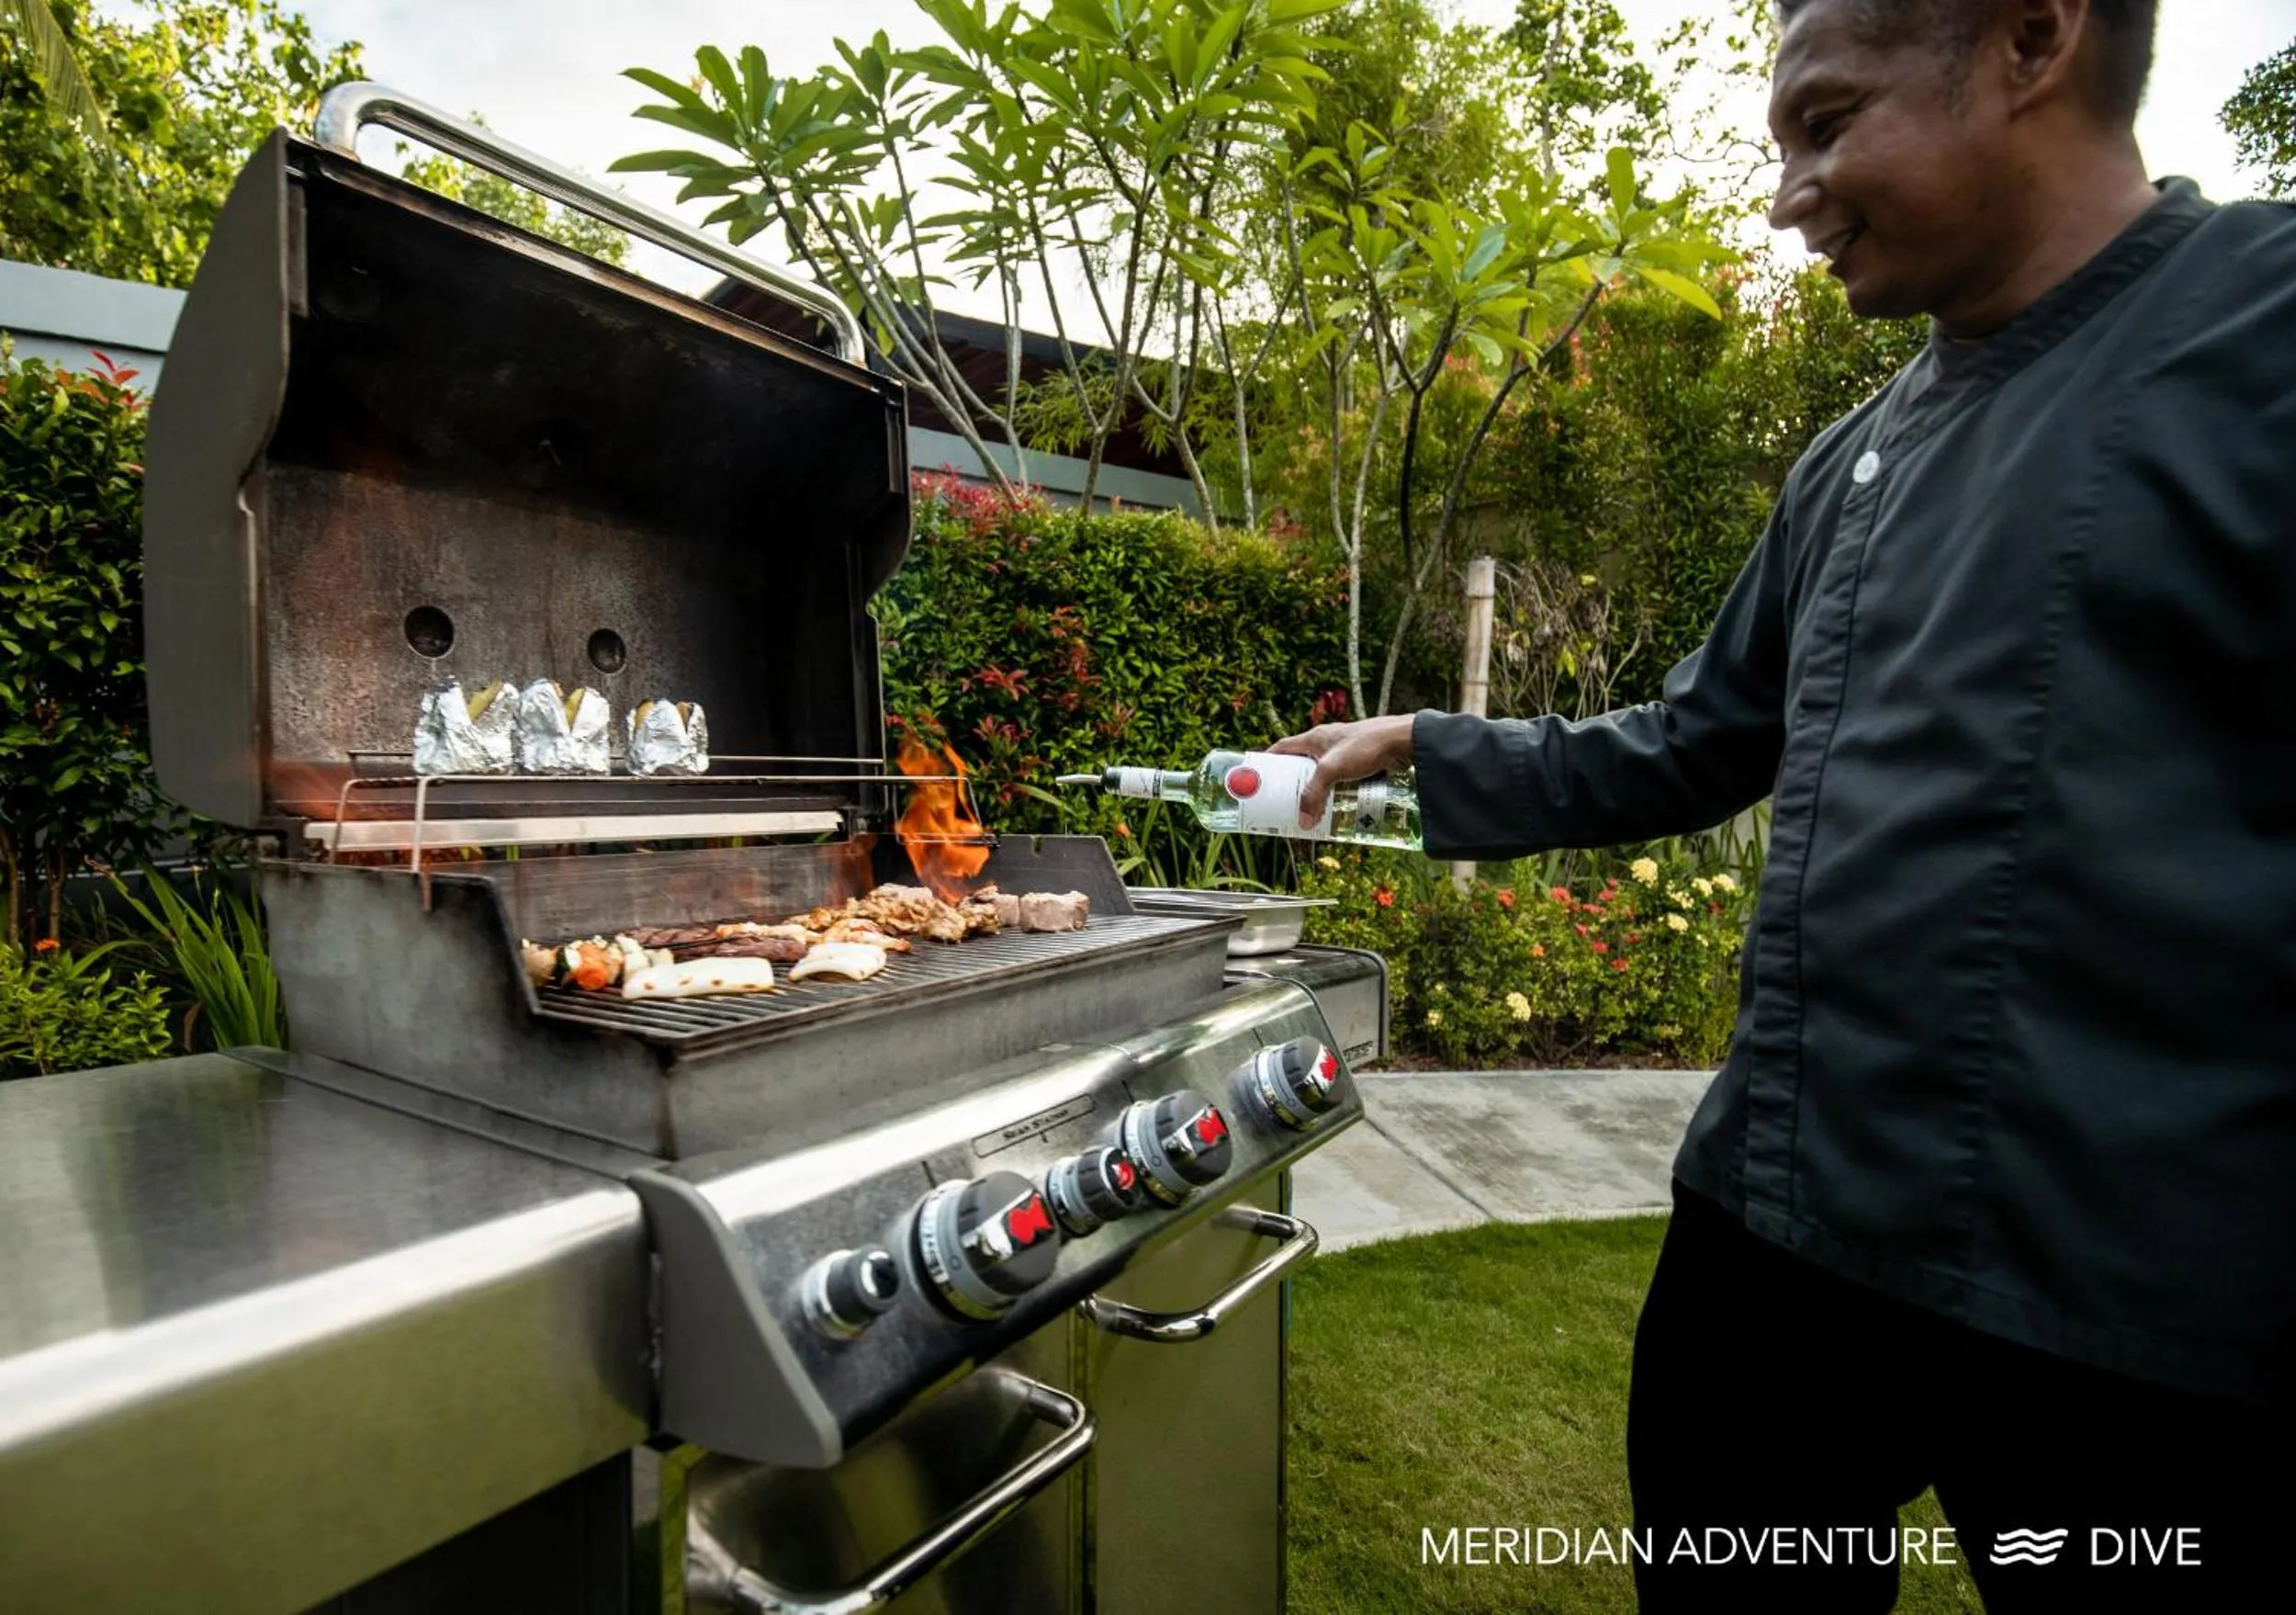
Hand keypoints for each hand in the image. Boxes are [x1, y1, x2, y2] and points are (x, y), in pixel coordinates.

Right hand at [1268, 714, 1413, 830]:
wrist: (1403, 740)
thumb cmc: (1365, 746)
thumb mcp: (1332, 769)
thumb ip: (1315, 795)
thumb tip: (1303, 822)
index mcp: (1314, 738)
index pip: (1283, 748)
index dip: (1269, 762)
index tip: (1259, 778)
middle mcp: (1327, 743)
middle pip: (1302, 764)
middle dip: (1294, 784)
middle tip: (1286, 804)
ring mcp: (1345, 752)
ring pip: (1324, 774)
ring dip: (1318, 791)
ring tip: (1312, 810)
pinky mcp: (1362, 762)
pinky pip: (1343, 779)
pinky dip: (1337, 792)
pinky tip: (1339, 806)